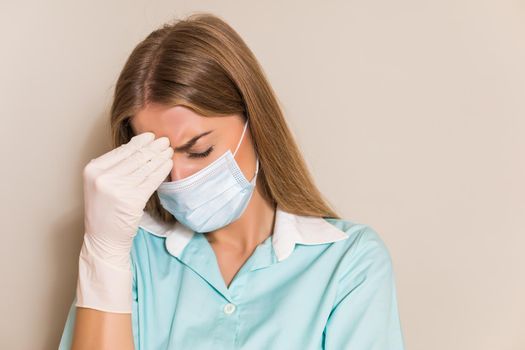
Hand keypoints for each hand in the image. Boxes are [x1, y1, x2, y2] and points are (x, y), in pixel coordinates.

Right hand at [76, 132, 172, 312]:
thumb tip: (137, 146)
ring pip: (144, 168)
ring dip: (159, 157)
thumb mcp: (102, 184)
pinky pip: (150, 181)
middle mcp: (102, 177)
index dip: (139, 142)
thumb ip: (115, 166)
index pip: (121, 151)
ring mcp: (116, 189)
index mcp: (92, 169)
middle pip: (134, 157)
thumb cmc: (105, 211)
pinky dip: (161, 171)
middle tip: (165, 140)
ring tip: (169, 150)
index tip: (151, 136)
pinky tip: (168, 164)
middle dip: (152, 147)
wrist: (103, 239)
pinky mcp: (131, 200)